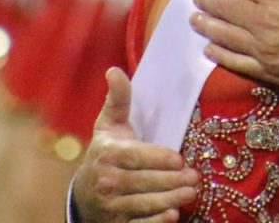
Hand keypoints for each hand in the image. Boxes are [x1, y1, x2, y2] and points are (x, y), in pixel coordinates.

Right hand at [73, 68, 199, 222]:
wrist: (83, 194)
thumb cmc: (105, 152)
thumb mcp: (109, 125)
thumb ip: (119, 99)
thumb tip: (114, 70)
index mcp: (108, 154)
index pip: (135, 157)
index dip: (157, 158)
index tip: (179, 159)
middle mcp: (107, 181)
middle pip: (143, 182)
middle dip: (171, 180)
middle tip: (195, 177)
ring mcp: (111, 205)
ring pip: (143, 203)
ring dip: (169, 199)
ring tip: (192, 193)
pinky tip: (172, 216)